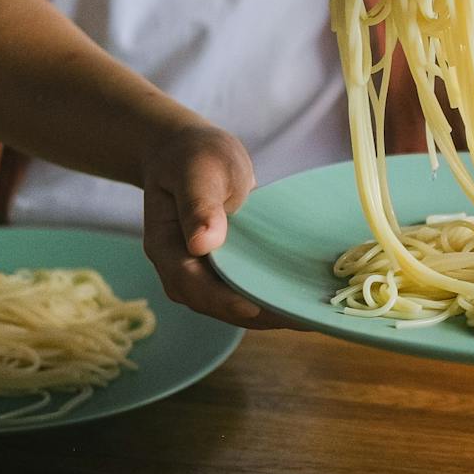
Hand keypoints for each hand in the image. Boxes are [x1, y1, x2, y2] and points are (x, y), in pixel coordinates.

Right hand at [139, 121, 294, 328]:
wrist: (188, 154)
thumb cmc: (193, 156)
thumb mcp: (199, 171)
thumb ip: (200, 204)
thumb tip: (204, 243)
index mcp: (165, 245)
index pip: (189, 282)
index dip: (222, 299)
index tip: (255, 307)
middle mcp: (179, 267)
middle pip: (213, 303)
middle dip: (255, 314)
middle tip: (299, 319)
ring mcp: (200, 272)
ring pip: (230, 304)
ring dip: (266, 313)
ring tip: (308, 316)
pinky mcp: (221, 270)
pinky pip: (243, 290)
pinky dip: (269, 298)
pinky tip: (301, 300)